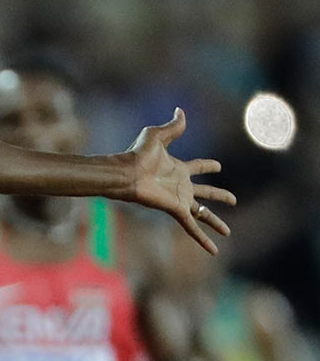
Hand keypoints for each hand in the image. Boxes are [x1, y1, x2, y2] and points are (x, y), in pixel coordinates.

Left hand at [126, 108, 234, 254]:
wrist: (126, 173)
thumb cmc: (138, 154)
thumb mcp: (158, 135)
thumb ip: (173, 126)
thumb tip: (180, 110)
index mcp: (178, 168)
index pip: (197, 166)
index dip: (208, 166)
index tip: (217, 166)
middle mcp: (181, 185)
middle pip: (205, 192)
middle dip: (219, 194)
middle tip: (233, 199)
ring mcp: (179, 199)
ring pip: (203, 213)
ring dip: (215, 222)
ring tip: (227, 232)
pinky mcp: (176, 210)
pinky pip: (192, 227)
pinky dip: (202, 239)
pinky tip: (214, 250)